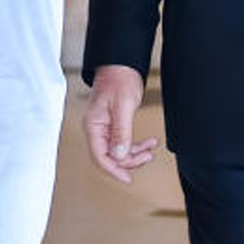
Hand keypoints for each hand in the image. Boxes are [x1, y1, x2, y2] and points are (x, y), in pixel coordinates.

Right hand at [83, 65, 158, 182]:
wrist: (122, 65)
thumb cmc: (119, 79)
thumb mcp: (123, 106)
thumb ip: (121, 132)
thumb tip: (119, 154)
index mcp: (93, 125)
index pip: (100, 156)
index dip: (114, 170)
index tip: (127, 178)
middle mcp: (96, 128)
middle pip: (110, 156)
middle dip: (129, 160)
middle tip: (147, 157)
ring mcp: (104, 127)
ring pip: (118, 151)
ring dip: (135, 153)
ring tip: (150, 149)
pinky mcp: (113, 125)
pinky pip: (123, 142)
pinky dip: (136, 144)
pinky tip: (149, 142)